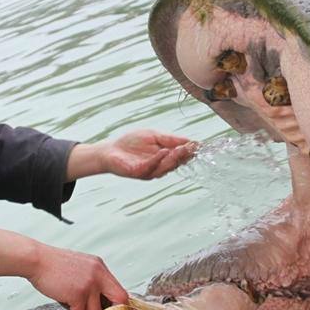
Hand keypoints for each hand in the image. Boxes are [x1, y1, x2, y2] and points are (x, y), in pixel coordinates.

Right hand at [0, 226, 128, 309]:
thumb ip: (89, 281)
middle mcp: (98, 274)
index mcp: (99, 267)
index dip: (116, 305)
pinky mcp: (77, 293)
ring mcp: (89, 284)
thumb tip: (95, 305)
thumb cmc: (51, 266)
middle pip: (119, 299)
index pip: (119, 289)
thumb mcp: (77, 268)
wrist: (35, 260)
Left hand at [67, 130, 195, 180]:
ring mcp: (150, 172)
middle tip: (192, 147)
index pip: (181, 155)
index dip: (190, 151)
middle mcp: (160, 167)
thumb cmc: (131, 143)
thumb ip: (170, 139)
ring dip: (174, 158)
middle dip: (185, 155)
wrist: (110, 151)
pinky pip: (150, 167)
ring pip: (165, 167)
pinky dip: (158, 159)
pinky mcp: (138, 173)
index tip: (200, 145)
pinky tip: (163, 151)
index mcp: (165, 158)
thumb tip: (190, 141)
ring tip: (180, 149)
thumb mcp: (154, 136)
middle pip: (176, 162)